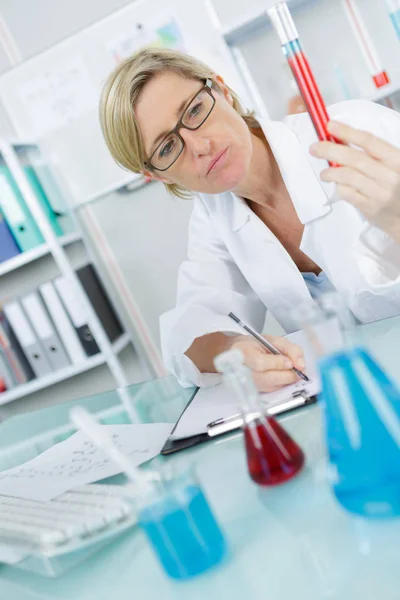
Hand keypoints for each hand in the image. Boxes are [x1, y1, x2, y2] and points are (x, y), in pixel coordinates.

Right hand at [230, 334, 305, 392]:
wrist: (245, 354)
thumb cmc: (259, 345)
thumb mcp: (275, 340)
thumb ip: (290, 349)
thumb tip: (300, 365)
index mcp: (245, 353)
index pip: (260, 362)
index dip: (277, 363)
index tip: (290, 362)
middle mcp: (245, 371)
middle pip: (268, 378)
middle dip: (288, 374)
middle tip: (298, 368)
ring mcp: (251, 384)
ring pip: (274, 386)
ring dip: (287, 378)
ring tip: (290, 368)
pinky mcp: (258, 391)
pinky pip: (276, 389)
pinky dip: (283, 382)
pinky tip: (283, 374)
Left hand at [309, 121, 399, 241]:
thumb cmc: (399, 187)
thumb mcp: (395, 166)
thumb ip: (374, 154)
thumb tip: (342, 141)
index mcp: (397, 159)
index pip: (368, 141)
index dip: (347, 131)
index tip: (330, 126)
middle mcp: (389, 175)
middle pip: (353, 158)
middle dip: (330, 150)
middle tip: (315, 147)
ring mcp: (380, 192)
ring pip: (348, 176)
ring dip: (331, 172)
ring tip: (324, 173)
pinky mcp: (371, 208)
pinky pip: (348, 194)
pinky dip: (339, 187)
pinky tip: (336, 185)